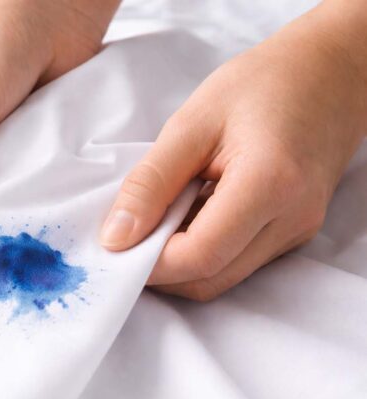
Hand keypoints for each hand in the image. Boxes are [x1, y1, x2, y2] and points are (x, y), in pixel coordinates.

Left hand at [100, 1, 366, 300]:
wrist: (331, 72)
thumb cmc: (264, 84)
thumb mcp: (192, 123)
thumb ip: (151, 182)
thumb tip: (116, 237)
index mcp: (270, 184)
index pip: (200, 255)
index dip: (150, 263)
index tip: (114, 244)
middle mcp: (291, 220)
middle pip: (210, 279)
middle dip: (159, 270)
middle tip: (124, 239)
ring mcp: (297, 231)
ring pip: (222, 278)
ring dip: (178, 263)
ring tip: (153, 221)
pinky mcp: (293, 233)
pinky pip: (237, 261)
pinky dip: (201, 251)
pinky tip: (184, 217)